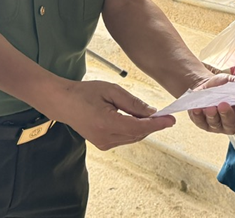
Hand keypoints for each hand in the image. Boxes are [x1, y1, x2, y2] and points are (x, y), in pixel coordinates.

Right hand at [50, 79, 174, 150]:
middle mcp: (105, 138)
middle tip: (165, 115)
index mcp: (106, 123)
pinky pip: (125, 139)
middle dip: (153, 125)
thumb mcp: (111, 90)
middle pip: (138, 134)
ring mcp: (103, 143)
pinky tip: (136, 120)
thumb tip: (151, 112)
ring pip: (133, 138)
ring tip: (151, 116)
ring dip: (144, 127)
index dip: (157, 124)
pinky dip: (133, 130)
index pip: (139, 127)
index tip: (171, 120)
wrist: (63, 103)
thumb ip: (132, 102)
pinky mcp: (103, 144)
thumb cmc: (84, 93)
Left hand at [187, 73, 234, 134]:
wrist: (206, 87)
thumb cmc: (222, 86)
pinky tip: (196, 109)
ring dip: (212, 115)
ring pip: (215, 123)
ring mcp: (216, 125)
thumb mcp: (231, 81)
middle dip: (227, 114)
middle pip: (230, 123)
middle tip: (223, 105)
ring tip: (210, 108)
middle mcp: (230, 123)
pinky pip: (200, 121)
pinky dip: (198, 115)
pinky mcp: (202, 124)